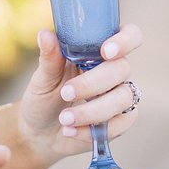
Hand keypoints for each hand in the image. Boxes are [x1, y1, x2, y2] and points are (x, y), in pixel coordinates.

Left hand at [10, 23, 143, 168]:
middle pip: (122, 69)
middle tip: (66, 93)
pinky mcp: (121, 121)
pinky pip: (120, 124)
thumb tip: (45, 35)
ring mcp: (120, 96)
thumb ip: (49, 58)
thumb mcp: (42, 79)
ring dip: (93, 111)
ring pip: (123, 98)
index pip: (128, 36)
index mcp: (98, 52)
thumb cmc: (43, 99)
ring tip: (64, 119)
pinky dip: (93, 130)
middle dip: (93, 83)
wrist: (40, 133)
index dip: (125, 40)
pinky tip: (71, 131)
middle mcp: (114, 71)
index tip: (106, 52)